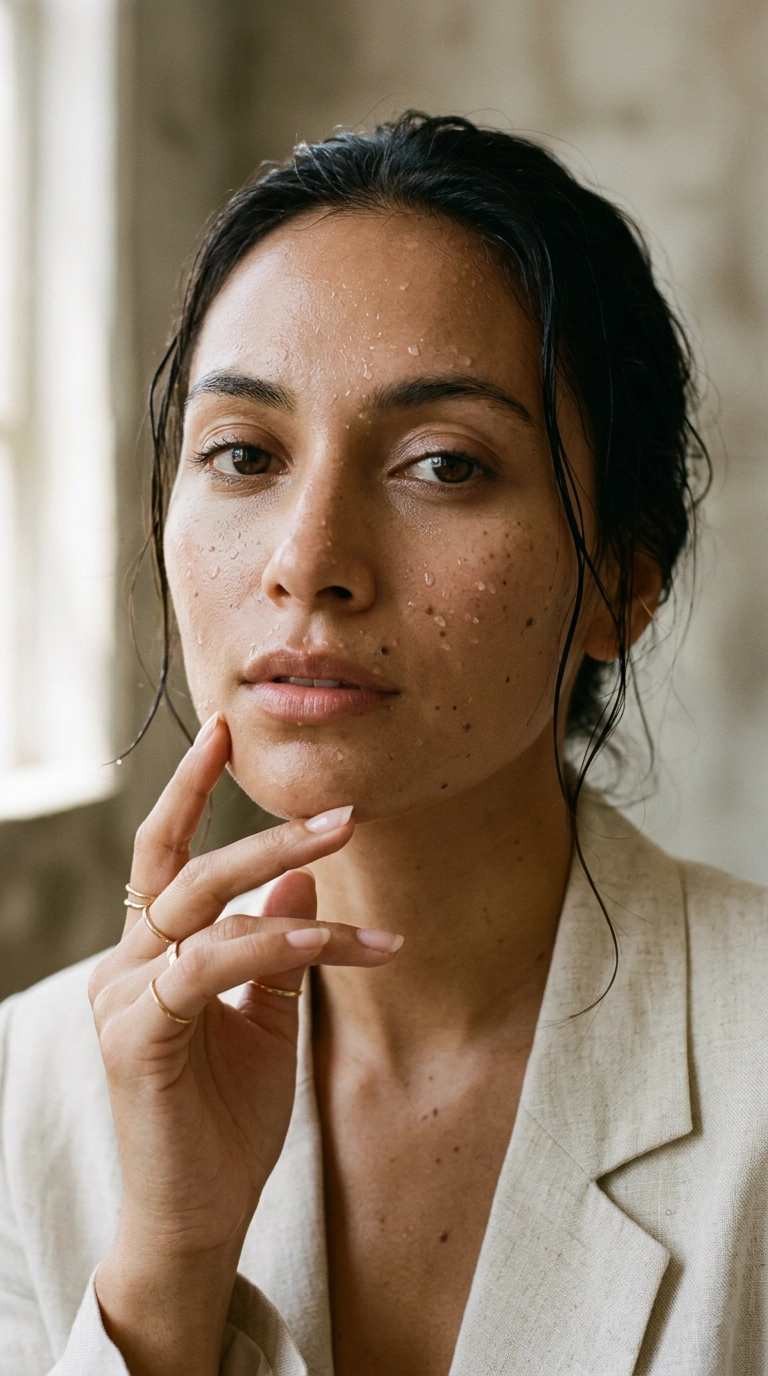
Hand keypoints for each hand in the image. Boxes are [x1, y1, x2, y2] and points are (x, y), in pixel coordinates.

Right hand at [89, 714, 400, 1375]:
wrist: (201, 1216)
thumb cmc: (230, 1122)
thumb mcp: (269, 1017)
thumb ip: (279, 949)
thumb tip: (305, 877)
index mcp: (150, 957)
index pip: (166, 858)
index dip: (188, 791)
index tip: (223, 733)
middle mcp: (124, 967)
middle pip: (185, 868)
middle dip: (260, 827)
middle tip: (336, 806)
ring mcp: (122, 999)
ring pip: (201, 906)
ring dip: (281, 872)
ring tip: (348, 847)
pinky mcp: (135, 1036)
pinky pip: (207, 966)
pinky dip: (269, 943)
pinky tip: (326, 940)